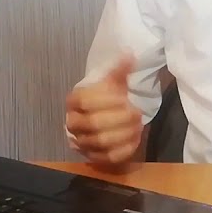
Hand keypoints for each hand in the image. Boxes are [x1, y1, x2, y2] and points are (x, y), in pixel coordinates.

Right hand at [65, 54, 142, 168]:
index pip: (85, 101)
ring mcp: (81, 142)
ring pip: (100, 142)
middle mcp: (72, 122)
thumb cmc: (106, 97)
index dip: (107, 100)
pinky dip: (124, 149)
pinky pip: (108, 158)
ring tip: (139, 125)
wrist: (99, 116)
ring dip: (124, 133)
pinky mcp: (92, 158)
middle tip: (137, 113)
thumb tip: (131, 54)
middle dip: (120, 119)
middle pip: (93, 124)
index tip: (125, 97)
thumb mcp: (112, 82)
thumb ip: (120, 70)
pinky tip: (136, 139)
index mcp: (73, 101)